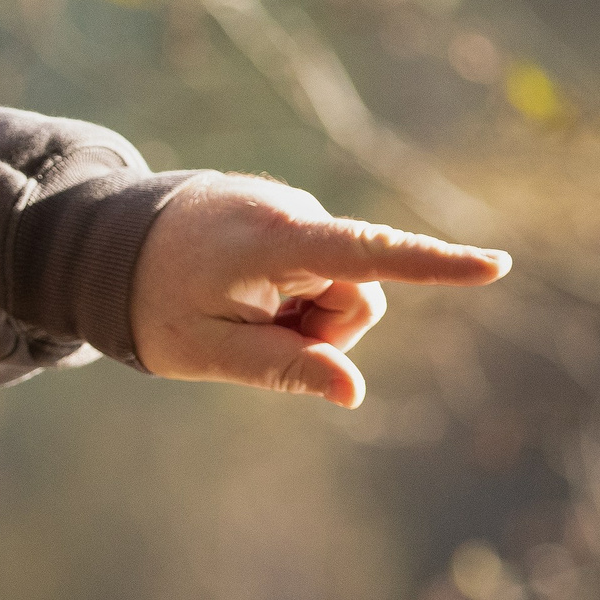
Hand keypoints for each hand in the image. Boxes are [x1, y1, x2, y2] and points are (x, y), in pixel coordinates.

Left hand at [129, 174, 509, 406]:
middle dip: (324, 330)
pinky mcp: (289, 213)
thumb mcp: (207, 351)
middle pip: (360, 296)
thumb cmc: (151, 303)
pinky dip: (292, 292)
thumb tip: (353, 392)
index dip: (434, 267)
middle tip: (252, 332)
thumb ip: (282, 368)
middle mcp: (292, 212)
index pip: (367, 256)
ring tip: (239, 307)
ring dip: (305, 313)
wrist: (103, 243)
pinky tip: (241, 289)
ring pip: (342, 286)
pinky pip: (319, 269)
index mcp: (272, 242)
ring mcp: (291, 208)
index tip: (495, 266)